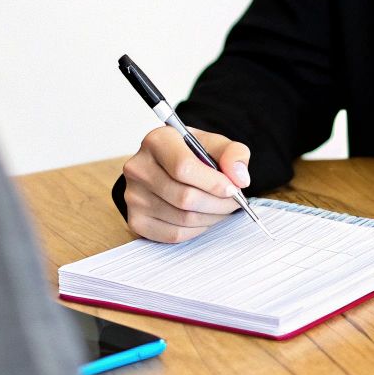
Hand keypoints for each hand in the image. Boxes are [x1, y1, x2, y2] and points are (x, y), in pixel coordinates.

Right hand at [120, 126, 252, 242]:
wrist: (164, 168)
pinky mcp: (136, 220)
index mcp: (157, 141)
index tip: (233, 189)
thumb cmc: (191, 155)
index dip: (213, 183)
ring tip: (221, 208)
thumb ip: (233, 154)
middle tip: (234, 202)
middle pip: (185, 197)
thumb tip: (239, 179)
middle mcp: (139, 168)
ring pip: (182, 218)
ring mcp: (134, 196)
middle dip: (218, 204)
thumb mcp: (214, 144)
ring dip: (211, 217)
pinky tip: (203, 217)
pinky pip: (174, 234)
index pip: (183, 167)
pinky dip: (197, 230)